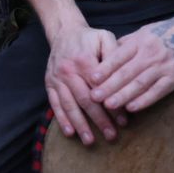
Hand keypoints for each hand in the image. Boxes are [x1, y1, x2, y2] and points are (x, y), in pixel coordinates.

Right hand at [44, 23, 122, 144]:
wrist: (64, 32)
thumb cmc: (89, 38)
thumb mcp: (105, 38)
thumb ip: (115, 54)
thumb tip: (123, 76)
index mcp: (84, 60)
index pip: (101, 89)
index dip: (112, 106)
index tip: (124, 121)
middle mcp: (68, 71)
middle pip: (86, 100)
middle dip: (99, 120)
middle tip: (112, 136)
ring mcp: (57, 78)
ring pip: (69, 105)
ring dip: (80, 124)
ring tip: (90, 141)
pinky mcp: (49, 83)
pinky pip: (55, 103)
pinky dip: (61, 119)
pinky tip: (69, 133)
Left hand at [90, 14, 173, 114]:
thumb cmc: (172, 31)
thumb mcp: (147, 31)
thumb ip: (129, 43)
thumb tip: (109, 52)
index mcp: (140, 41)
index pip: (118, 56)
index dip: (103, 68)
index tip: (90, 79)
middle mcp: (149, 53)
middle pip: (125, 72)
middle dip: (108, 86)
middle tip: (93, 97)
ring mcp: (163, 66)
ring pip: (139, 83)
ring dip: (123, 95)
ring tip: (109, 105)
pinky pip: (158, 90)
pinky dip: (145, 100)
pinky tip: (133, 108)